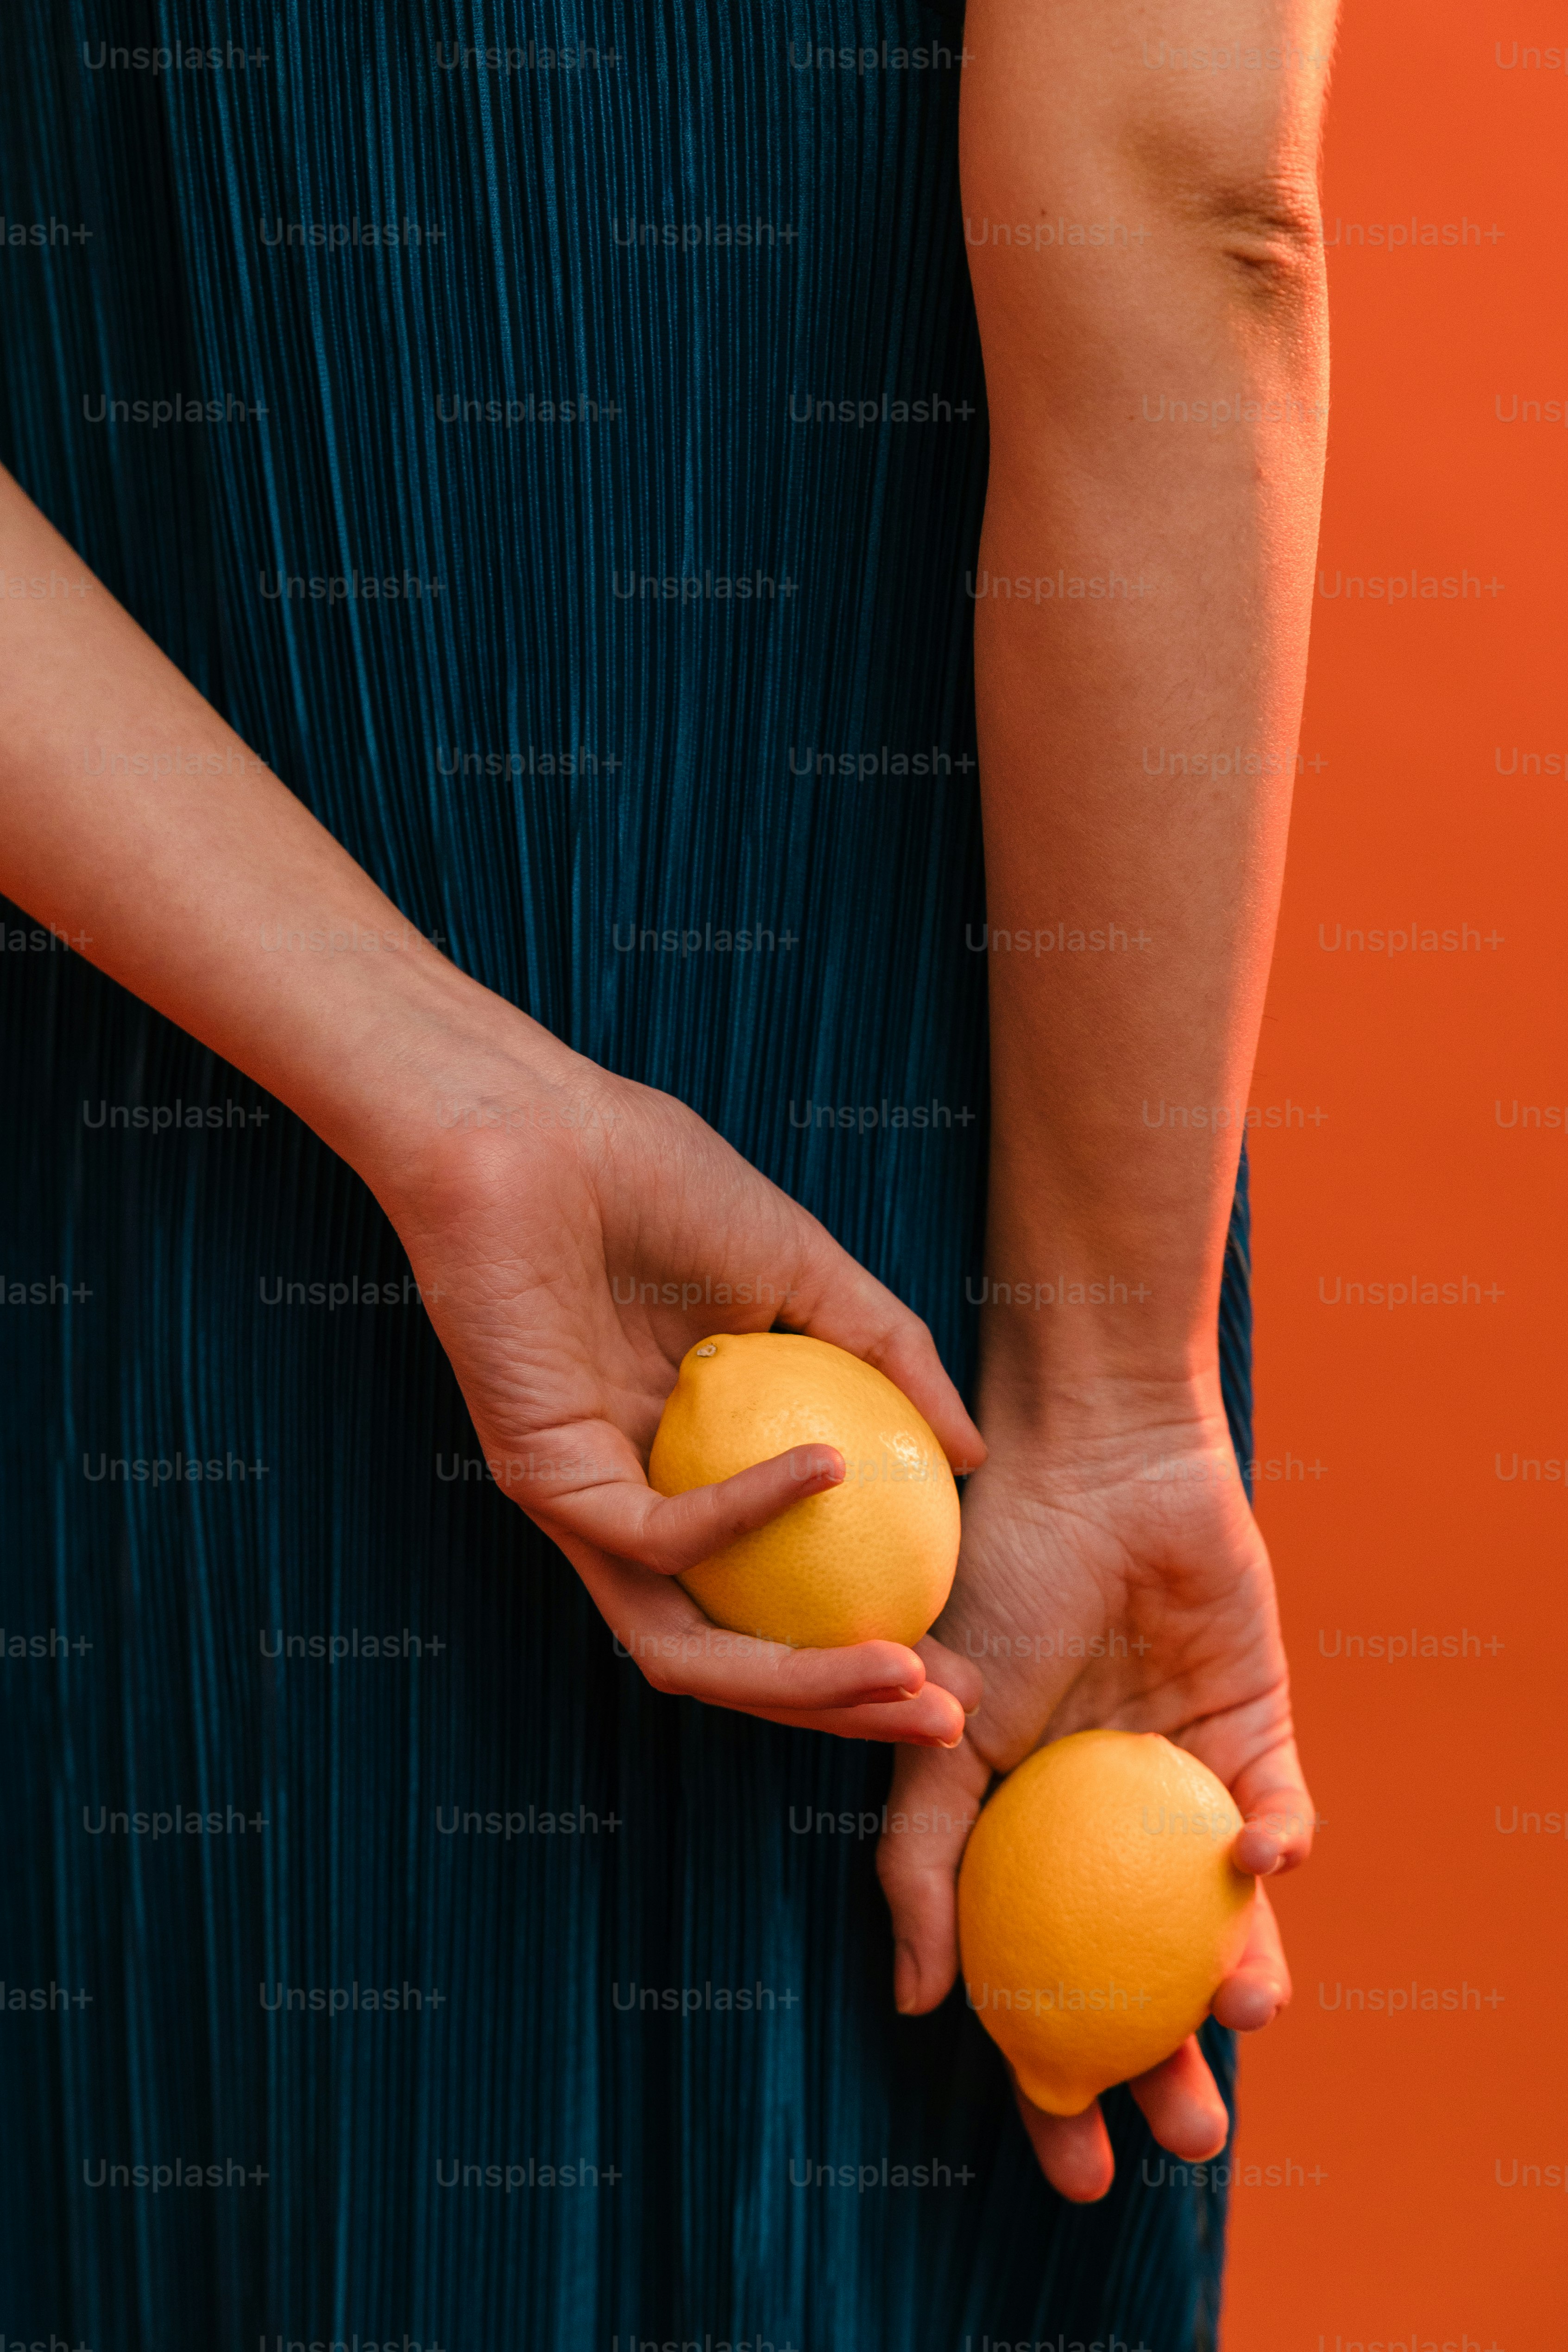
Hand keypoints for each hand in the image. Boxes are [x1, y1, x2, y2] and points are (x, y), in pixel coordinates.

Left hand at [368, 1003, 984, 1742]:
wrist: (529, 1124)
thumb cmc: (650, 1180)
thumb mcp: (804, 1272)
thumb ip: (888, 1359)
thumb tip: (972, 1456)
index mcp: (694, 1473)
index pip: (780, 1605)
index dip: (868, 1653)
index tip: (959, 1669)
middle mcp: (637, 1510)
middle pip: (738, 1660)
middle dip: (843, 1707)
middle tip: (944, 1714)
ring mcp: (586, 1504)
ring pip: (683, 1649)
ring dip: (796, 1680)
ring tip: (901, 1674)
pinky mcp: (543, 1476)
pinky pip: (657, 1537)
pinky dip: (750, 1513)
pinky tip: (830, 1467)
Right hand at [876, 1381, 1312, 2198]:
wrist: (1091, 1465)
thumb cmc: (996, 1580)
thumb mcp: (931, 1729)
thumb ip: (919, 1862)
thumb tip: (918, 2005)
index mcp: (1022, 1841)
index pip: (1043, 1992)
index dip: (1059, 2088)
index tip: (1080, 2175)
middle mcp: (1103, 1829)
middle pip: (1145, 1982)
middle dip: (1172, 2074)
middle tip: (1188, 2136)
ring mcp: (1179, 1784)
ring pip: (1224, 1924)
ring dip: (1243, 1983)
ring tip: (1241, 2017)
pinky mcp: (1253, 1732)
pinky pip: (1277, 1819)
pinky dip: (1277, 1851)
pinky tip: (1258, 1863)